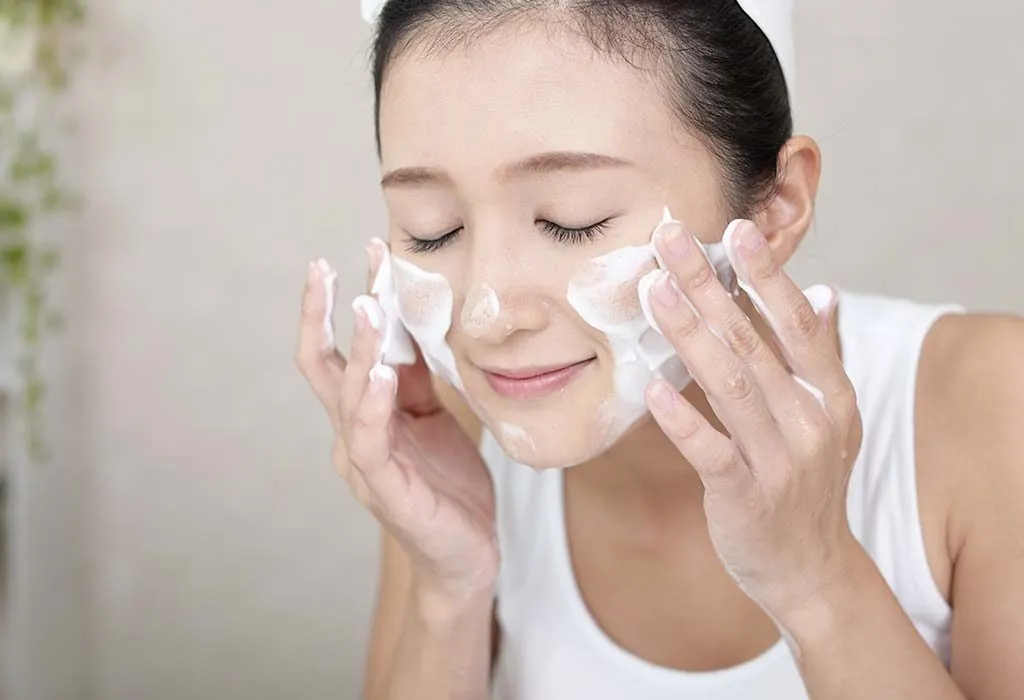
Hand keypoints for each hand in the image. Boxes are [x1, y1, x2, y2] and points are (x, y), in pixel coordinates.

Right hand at [296, 250, 496, 595]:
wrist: (467, 554)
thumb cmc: (448, 486)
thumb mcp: (436, 417)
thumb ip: (417, 377)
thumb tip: (415, 321)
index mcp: (364, 416)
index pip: (342, 350)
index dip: (347, 302)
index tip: (365, 252)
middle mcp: (353, 435)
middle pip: (323, 366)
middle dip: (320, 315)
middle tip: (325, 266)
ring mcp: (365, 463)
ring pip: (347, 397)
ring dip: (359, 349)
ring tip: (369, 305)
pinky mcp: (386, 490)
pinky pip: (372, 441)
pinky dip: (373, 405)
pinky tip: (382, 374)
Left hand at [645, 219, 863, 619]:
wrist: (809, 568)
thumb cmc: (806, 482)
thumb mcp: (829, 419)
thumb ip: (822, 357)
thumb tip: (826, 291)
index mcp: (832, 397)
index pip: (798, 324)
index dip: (767, 276)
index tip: (735, 229)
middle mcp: (813, 423)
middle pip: (754, 343)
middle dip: (709, 287)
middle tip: (670, 239)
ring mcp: (781, 463)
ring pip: (732, 387)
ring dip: (690, 335)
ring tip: (654, 291)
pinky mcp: (746, 498)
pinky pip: (712, 452)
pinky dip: (683, 420)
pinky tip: (653, 387)